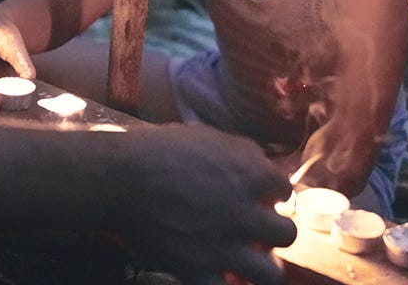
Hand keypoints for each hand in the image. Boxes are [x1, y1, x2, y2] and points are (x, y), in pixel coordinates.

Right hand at [112, 125, 295, 284]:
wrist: (121, 179)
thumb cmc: (160, 150)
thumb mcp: (209, 137)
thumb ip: (244, 153)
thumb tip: (264, 168)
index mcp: (251, 176)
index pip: (285, 190)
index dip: (272, 194)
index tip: (261, 197)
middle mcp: (244, 214)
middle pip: (287, 234)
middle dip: (274, 232)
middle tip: (258, 230)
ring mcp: (224, 247)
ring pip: (271, 274)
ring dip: (262, 267)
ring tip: (248, 261)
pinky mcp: (198, 272)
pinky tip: (218, 276)